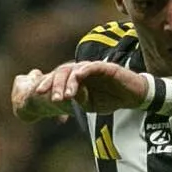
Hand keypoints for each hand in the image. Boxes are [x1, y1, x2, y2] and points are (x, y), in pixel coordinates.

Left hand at [13, 61, 151, 119]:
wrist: (133, 96)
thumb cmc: (111, 99)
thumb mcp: (90, 104)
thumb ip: (78, 100)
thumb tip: (67, 96)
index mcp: (76, 79)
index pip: (58, 78)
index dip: (47, 83)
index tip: (38, 93)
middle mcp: (82, 70)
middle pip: (62, 72)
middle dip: (54, 84)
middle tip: (50, 97)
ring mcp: (93, 68)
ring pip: (75, 70)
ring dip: (68, 82)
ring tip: (65, 96)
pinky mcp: (106, 67)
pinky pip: (92, 66)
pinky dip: (84, 71)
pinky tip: (78, 77)